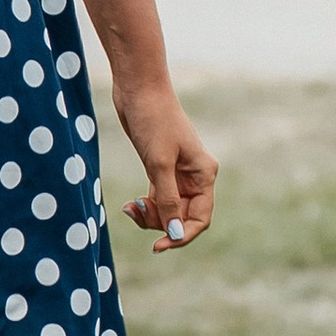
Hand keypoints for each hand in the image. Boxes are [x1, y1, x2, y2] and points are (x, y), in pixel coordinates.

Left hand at [116, 83, 217, 249]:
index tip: (159, 246)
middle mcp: (195, 176)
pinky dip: (145, 206)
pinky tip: (130, 206)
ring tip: (130, 208)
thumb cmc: (153, 121)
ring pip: (169, 209)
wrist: (138, 90)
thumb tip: (174, 232)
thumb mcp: (159, 164)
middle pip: (183, 217)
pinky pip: (158, 198)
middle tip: (136, 215)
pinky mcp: (160, 168)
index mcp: (204, 174)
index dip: (181, 235)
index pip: (200, 218)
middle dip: (161, 224)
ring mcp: (178, 173)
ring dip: (150, 216)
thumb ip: (167, 199)